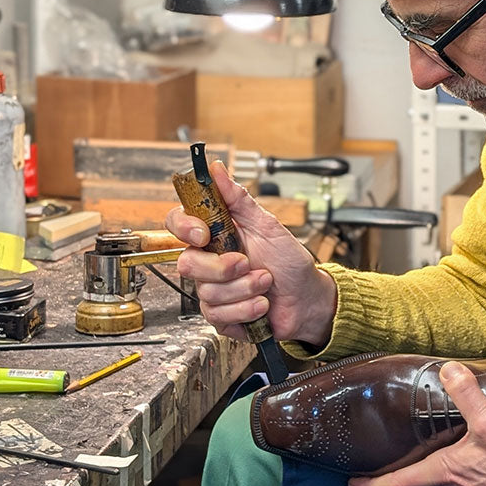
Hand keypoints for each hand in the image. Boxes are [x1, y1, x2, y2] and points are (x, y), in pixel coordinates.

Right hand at [165, 161, 336, 346]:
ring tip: (265, 283)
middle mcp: (210, 261)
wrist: (307, 298)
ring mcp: (214, 290)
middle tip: (248, 263)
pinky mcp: (222, 316)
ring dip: (244, 289)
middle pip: (187, 263)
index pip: (178, 224)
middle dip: (223, 268)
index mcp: (216, 235)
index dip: (183, 227)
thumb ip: (239, 199)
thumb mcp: (268, 225)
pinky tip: (261, 304)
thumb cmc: (290, 262)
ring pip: (207, 292)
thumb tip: (217, 169)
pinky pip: (218, 316)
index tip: (204, 234)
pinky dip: (246, 309)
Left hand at [349, 361, 485, 485]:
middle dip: (401, 481)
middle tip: (386, 473)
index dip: (373, 485)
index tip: (354, 485)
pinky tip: (467, 466)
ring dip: (430, 480)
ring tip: (424, 464)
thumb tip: (448, 369)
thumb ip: (467, 395)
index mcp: (445, 472)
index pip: (399, 483)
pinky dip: (458, 479)